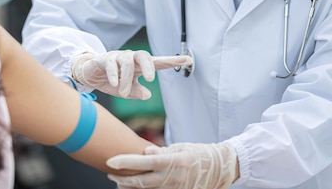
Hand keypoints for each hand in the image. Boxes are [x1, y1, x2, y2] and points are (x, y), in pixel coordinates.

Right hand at [71, 50, 191, 98]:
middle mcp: (130, 58)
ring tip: (124, 93)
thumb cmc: (113, 82)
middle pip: (144, 55)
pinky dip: (114, 74)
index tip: (188, 60)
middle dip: (149, 66)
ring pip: (126, 63)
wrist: (90, 74)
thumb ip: (137, 92)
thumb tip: (147, 95)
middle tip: (150, 79)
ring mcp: (117, 57)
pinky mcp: (104, 59)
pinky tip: (115, 83)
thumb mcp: (126, 91)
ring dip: (126, 79)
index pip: (158, 62)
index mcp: (139, 66)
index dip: (172, 62)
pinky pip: (111, 63)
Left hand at [106, 142, 237, 188]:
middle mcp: (174, 177)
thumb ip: (162, 153)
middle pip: (142, 181)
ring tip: (121, 180)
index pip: (144, 162)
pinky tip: (137, 185)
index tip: (110, 161)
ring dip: (132, 186)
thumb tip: (145, 153)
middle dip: (123, 179)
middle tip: (110, 174)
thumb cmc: (199, 153)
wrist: (221, 168)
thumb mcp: (181, 148)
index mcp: (174, 161)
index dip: (126, 162)